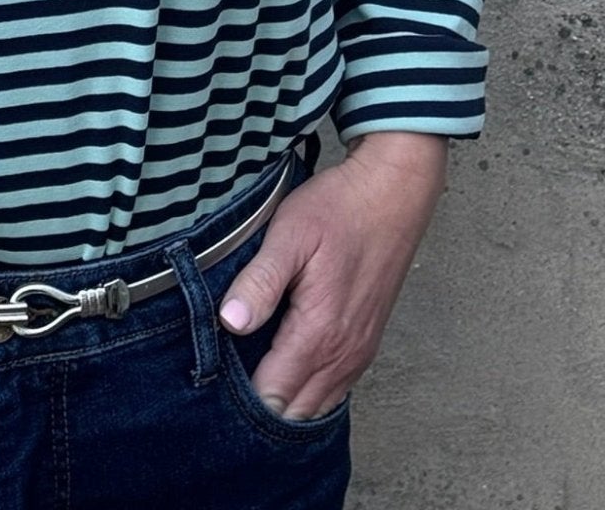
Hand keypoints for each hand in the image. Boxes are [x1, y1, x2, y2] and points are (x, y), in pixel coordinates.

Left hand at [217, 131, 447, 419]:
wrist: (392, 194)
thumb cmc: (338, 210)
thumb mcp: (289, 235)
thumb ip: (260, 282)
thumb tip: (230, 323)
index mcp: (320, 332)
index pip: (273, 394)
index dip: (238, 394)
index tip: (212, 378)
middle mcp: (344, 355)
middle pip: (294, 410)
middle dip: (259, 405)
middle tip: (223, 381)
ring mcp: (359, 352)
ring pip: (316, 405)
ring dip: (285, 402)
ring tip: (248, 378)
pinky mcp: (367, 343)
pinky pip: (335, 389)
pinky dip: (309, 391)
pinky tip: (286, 371)